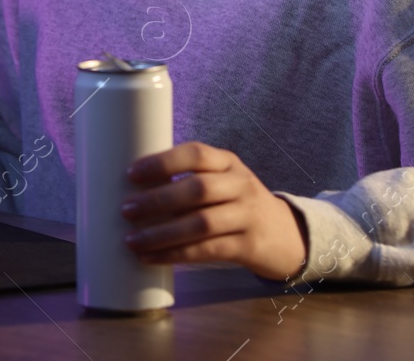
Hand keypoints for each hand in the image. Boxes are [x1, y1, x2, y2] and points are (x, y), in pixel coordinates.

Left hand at [121, 141, 308, 280]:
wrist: (286, 234)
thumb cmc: (237, 204)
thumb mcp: (223, 182)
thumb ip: (190, 181)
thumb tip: (133, 190)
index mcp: (228, 163)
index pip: (196, 154)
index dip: (163, 162)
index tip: (132, 173)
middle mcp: (241, 185)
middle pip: (198, 190)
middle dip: (158, 200)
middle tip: (127, 210)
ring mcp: (247, 216)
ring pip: (201, 223)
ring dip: (162, 233)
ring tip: (133, 240)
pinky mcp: (248, 246)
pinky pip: (208, 251)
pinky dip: (176, 255)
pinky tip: (152, 257)